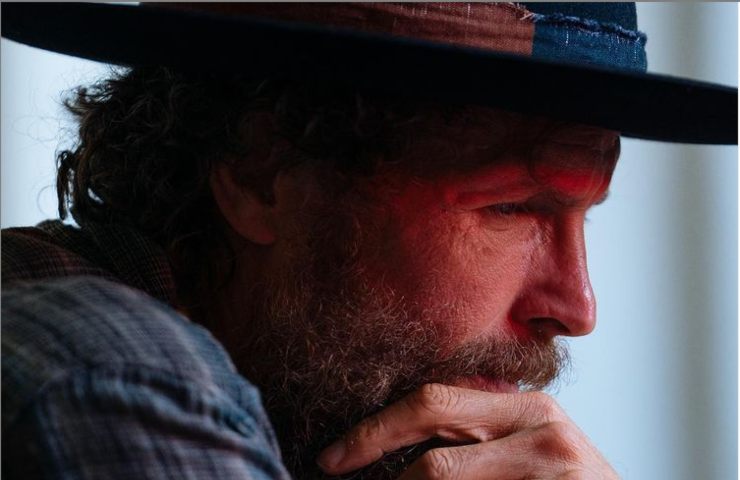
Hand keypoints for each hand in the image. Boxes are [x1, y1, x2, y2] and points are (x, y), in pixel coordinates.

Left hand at [317, 383, 617, 478]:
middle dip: (372, 445)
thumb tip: (400, 448)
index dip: (375, 428)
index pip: (433, 401)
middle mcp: (541, 427)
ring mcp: (551, 464)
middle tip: (333, 466)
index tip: (334, 455)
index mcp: (527, 407)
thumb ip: (478, 435)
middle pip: (432, 431)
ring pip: (440, 474)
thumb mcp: (530, 450)